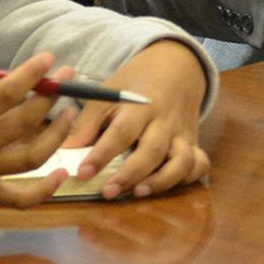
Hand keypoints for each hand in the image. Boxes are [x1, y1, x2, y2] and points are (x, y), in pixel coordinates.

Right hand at [0, 47, 77, 202]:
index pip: (3, 97)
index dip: (30, 76)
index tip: (48, 59)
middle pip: (22, 124)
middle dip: (49, 98)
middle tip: (65, 77)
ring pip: (29, 159)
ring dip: (56, 136)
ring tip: (70, 112)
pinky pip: (18, 199)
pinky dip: (44, 191)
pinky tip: (62, 173)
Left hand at [57, 38, 211, 199]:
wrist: (173, 69)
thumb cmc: (133, 86)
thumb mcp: (107, 94)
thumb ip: (86, 124)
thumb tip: (64, 153)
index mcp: (140, 104)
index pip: (122, 131)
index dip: (102, 154)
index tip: (82, 173)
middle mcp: (165, 120)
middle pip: (153, 149)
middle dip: (130, 173)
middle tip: (107, 192)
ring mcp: (183, 134)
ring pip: (182, 160)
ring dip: (162, 181)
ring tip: (138, 193)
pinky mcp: (194, 144)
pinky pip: (199, 165)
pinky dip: (187, 178)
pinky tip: (164, 187)